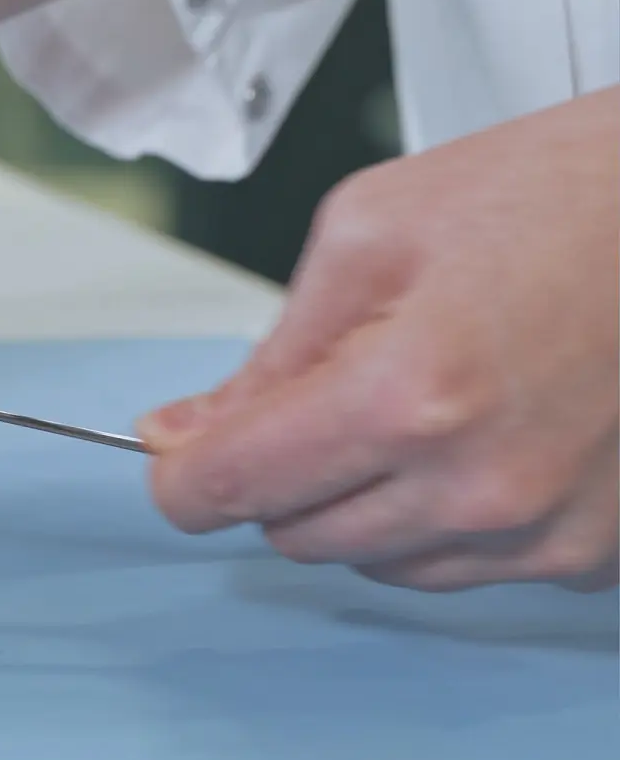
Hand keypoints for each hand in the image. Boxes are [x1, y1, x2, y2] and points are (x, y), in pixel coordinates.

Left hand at [139, 87, 618, 590]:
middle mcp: (481, 487)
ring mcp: (549, 533)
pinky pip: (464, 566)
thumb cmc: (563, 194)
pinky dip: (445, 515)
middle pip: (294, 536)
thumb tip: (182, 430)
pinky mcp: (597, 556)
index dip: (184, 471)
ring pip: (376, 564)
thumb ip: (268, 354)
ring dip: (364, 499)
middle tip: (328, 387)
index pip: (229, 489)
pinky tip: (484, 433)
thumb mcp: (373, 231)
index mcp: (409, 396)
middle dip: (280, 473)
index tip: (181, 452)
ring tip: (425, 396)